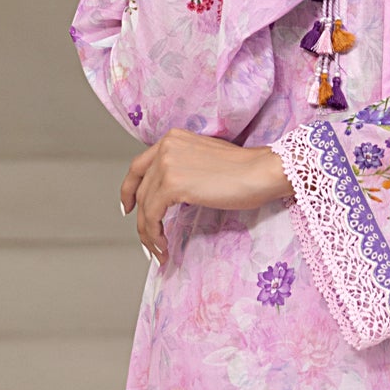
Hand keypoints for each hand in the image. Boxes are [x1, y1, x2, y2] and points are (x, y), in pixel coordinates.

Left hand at [122, 130, 293, 264]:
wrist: (261, 172)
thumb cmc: (245, 171)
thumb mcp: (205, 161)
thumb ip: (184, 169)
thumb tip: (172, 195)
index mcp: (173, 138)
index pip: (139, 166)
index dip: (129, 189)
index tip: (128, 207)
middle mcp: (165, 147)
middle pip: (139, 188)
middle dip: (141, 219)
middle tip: (147, 240)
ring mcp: (167, 164)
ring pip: (144, 206)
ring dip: (148, 234)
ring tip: (159, 251)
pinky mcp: (173, 184)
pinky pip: (152, 216)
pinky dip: (154, 235)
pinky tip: (164, 247)